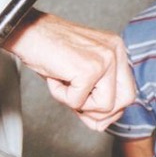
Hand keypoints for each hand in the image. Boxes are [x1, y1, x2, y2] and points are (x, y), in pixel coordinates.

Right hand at [4, 10, 135, 129]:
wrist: (27, 32)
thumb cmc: (49, 50)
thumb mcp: (79, 74)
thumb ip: (94, 96)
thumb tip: (101, 124)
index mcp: (116, 49)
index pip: (128, 91)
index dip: (109, 108)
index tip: (88, 108)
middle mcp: (115, 50)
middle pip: (125, 100)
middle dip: (100, 112)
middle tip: (77, 103)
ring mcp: (104, 58)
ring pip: (105, 106)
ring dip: (79, 104)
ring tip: (64, 84)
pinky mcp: (89, 68)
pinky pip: (78, 102)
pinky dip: (61, 97)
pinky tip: (55, 78)